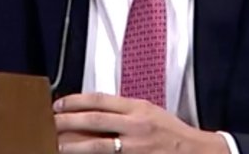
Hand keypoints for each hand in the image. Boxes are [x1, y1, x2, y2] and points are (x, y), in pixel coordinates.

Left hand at [53, 93, 228, 153]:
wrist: (198, 152)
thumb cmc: (171, 131)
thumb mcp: (149, 110)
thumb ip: (123, 109)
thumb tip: (93, 107)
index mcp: (137, 108)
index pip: (99, 100)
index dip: (75, 101)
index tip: (59, 104)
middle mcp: (136, 126)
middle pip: (95, 121)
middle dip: (69, 121)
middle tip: (50, 122)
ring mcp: (137, 148)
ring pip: (99, 146)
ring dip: (75, 146)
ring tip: (57, 145)